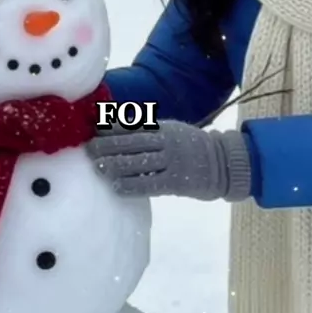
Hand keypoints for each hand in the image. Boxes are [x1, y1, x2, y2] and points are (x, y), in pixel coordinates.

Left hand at [86, 120, 251, 201]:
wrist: (222, 164)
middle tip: (88, 149)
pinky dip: (130, 185)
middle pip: (131, 143)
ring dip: (114, 165)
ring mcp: (172, 162)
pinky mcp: (176, 182)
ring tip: (97, 167)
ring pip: (137, 163)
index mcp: (165, 128)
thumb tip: (118, 130)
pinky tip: (116, 186)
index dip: (112, 128)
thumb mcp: (173, 132)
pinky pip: (149, 184)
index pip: (134, 126)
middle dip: (107, 146)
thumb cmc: (192, 148)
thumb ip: (151, 132)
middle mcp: (167, 142)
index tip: (94, 131)